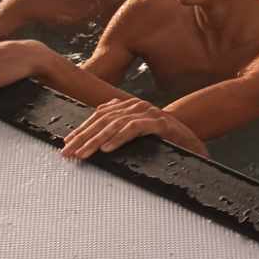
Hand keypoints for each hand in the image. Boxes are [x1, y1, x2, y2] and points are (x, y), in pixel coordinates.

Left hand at [60, 100, 206, 160]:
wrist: (192, 141)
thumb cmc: (162, 140)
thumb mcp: (135, 133)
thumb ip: (117, 130)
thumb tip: (92, 139)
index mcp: (128, 106)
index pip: (99, 115)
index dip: (81, 129)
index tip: (66, 143)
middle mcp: (136, 105)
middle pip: (103, 120)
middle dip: (83, 137)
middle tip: (69, 151)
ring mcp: (148, 113)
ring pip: (115, 124)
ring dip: (96, 140)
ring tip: (83, 153)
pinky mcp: (159, 123)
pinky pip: (134, 129)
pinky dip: (119, 138)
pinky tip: (107, 148)